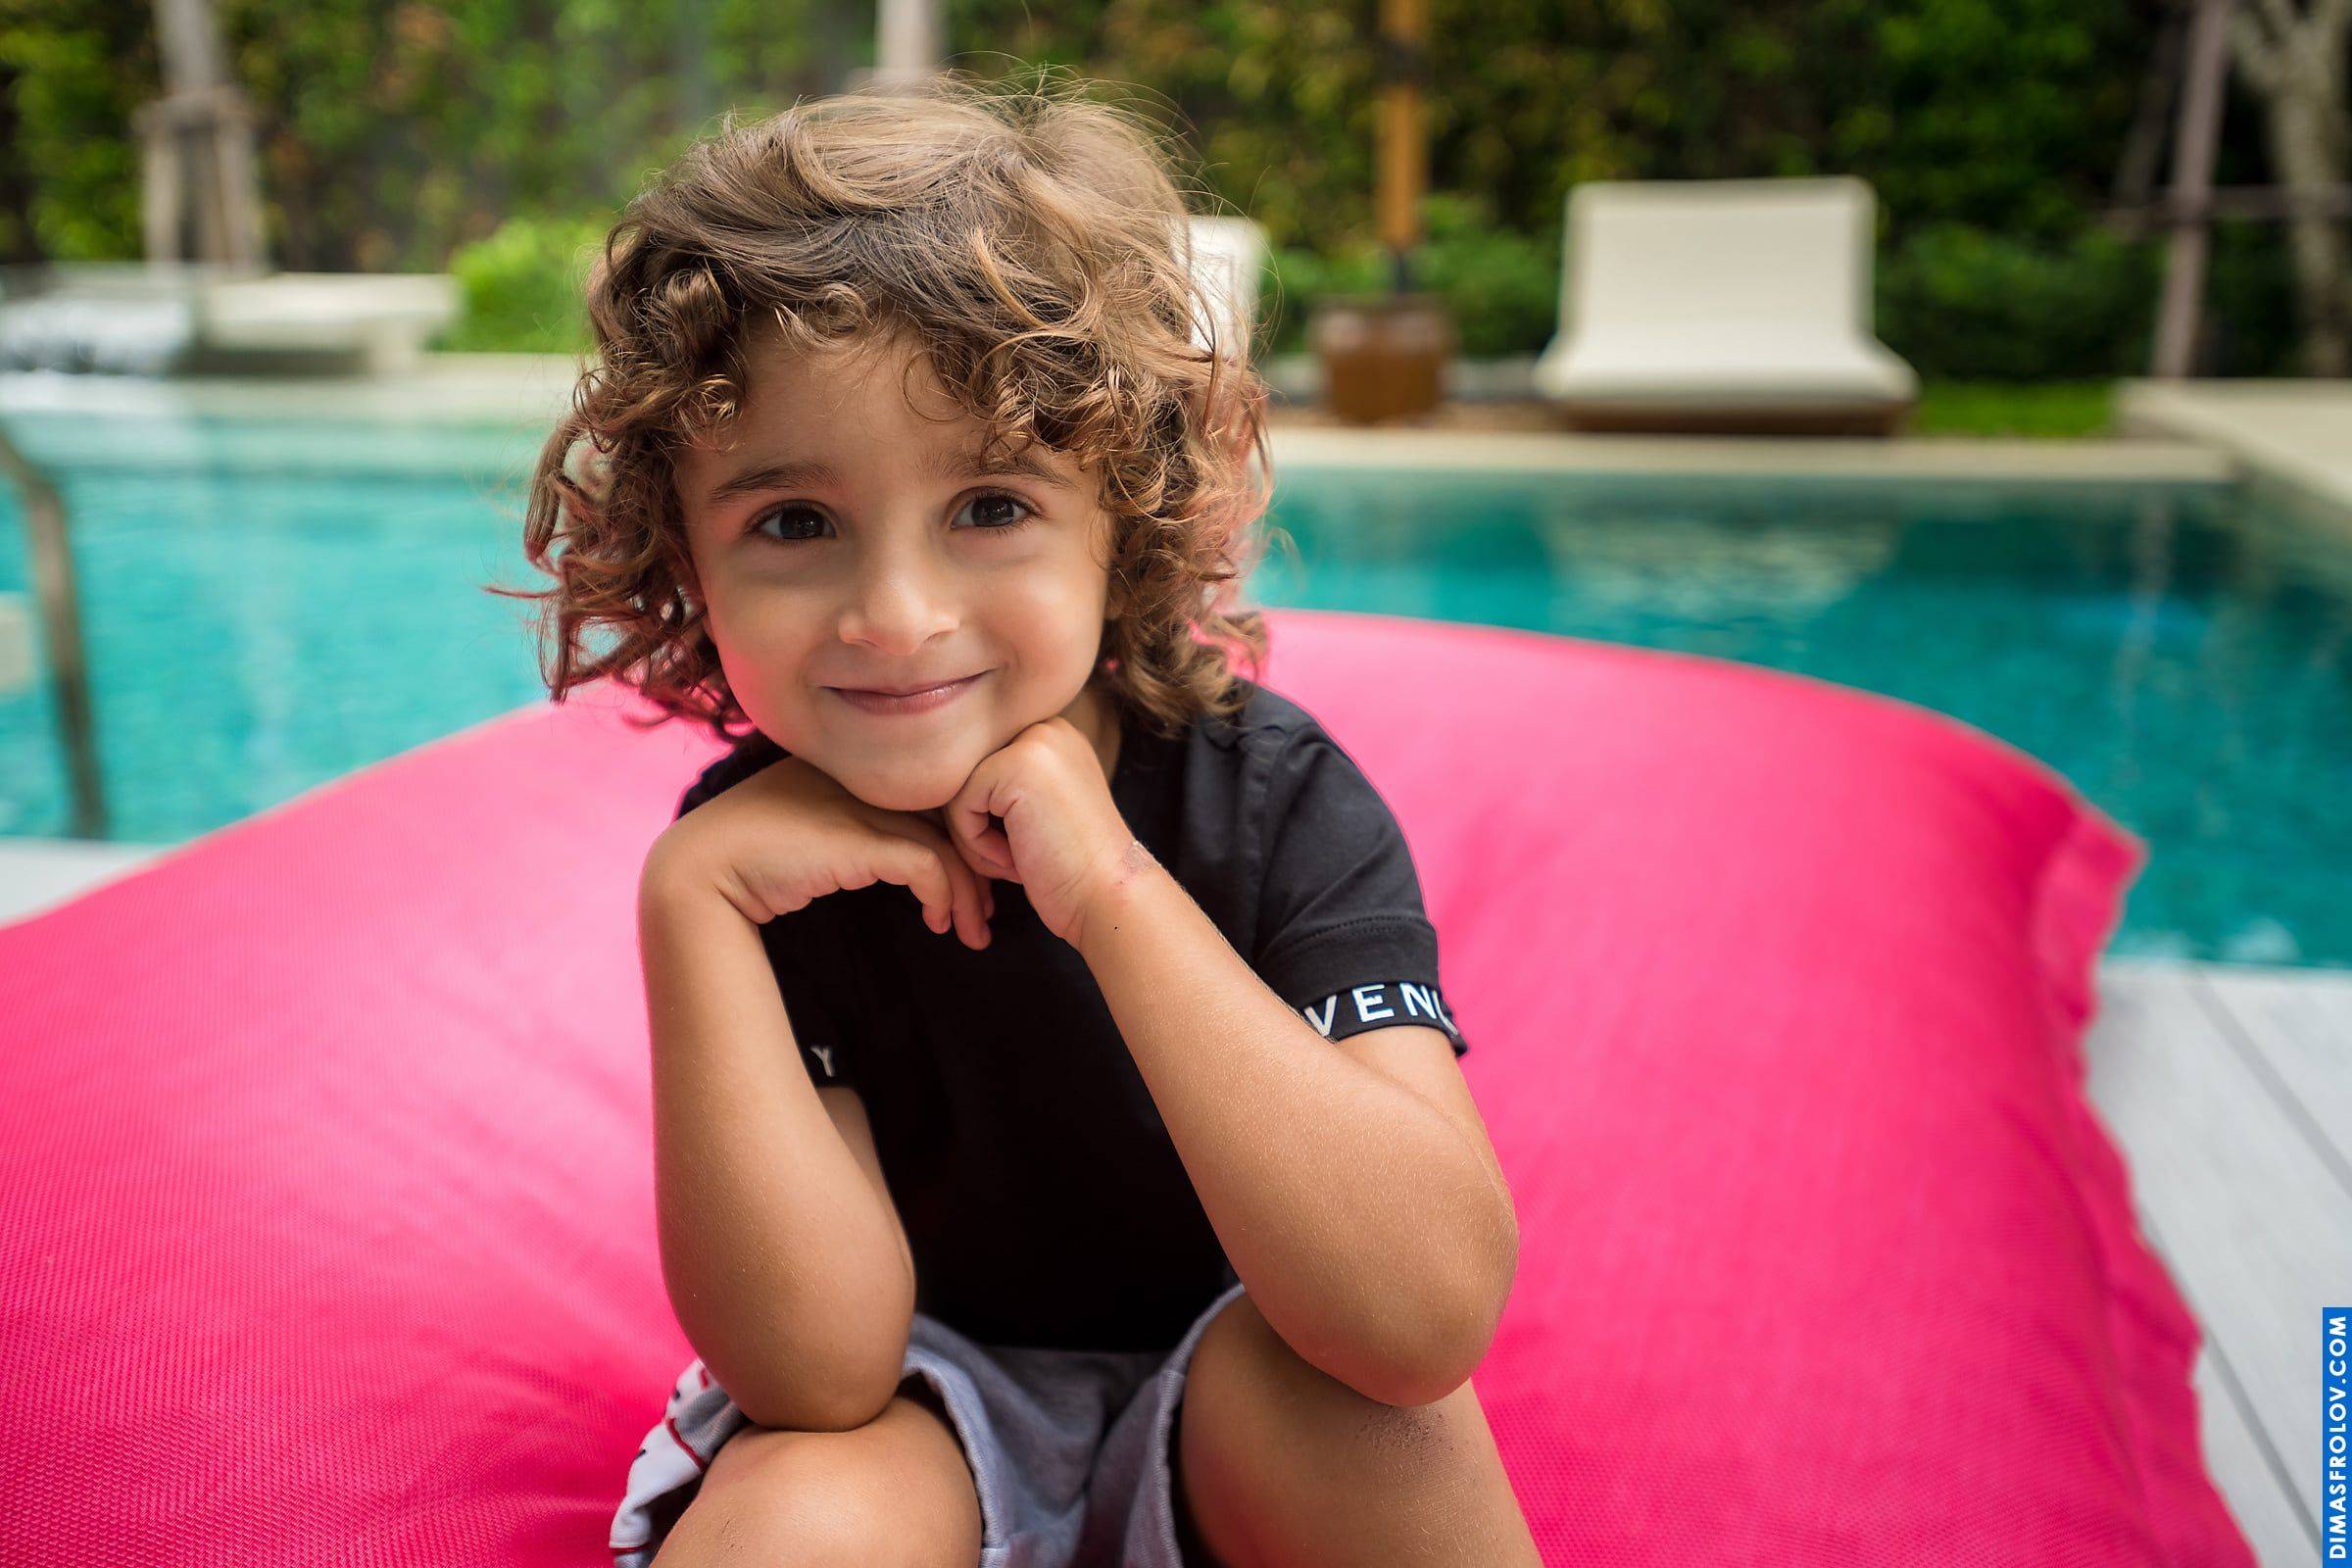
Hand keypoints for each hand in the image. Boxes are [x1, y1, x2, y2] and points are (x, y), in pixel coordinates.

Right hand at [645, 751, 995, 948]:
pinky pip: (926, 864)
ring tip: (973, 931)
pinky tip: (937, 922)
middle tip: (987, 912)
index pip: (929, 796)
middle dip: (977, 866)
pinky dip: (943, 895)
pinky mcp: (856, 838)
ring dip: (967, 893)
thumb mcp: (817, 838)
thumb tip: (911, 864)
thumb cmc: (753, 863)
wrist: (699, 871)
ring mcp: (858, 803)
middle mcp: (862, 777)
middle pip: (947, 816)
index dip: (958, 838)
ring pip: (945, 843)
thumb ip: (859, 836)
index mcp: (853, 768)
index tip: (970, 882)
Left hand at [938, 708, 1144, 945]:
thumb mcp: (1038, 810)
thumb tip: (937, 778)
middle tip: (1016, 857)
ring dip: (975, 839)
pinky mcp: (1015, 767)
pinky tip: (1017, 860)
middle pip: (965, 775)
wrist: (1110, 897)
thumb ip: (1001, 785)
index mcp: (1052, 734)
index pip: (981, 767)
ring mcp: (1033, 742)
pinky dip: (977, 845)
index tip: (1025, 847)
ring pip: (956, 789)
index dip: (987, 817)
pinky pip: (959, 805)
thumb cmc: (1072, 869)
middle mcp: (1045, 726)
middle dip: (978, 826)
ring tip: (1017, 860)